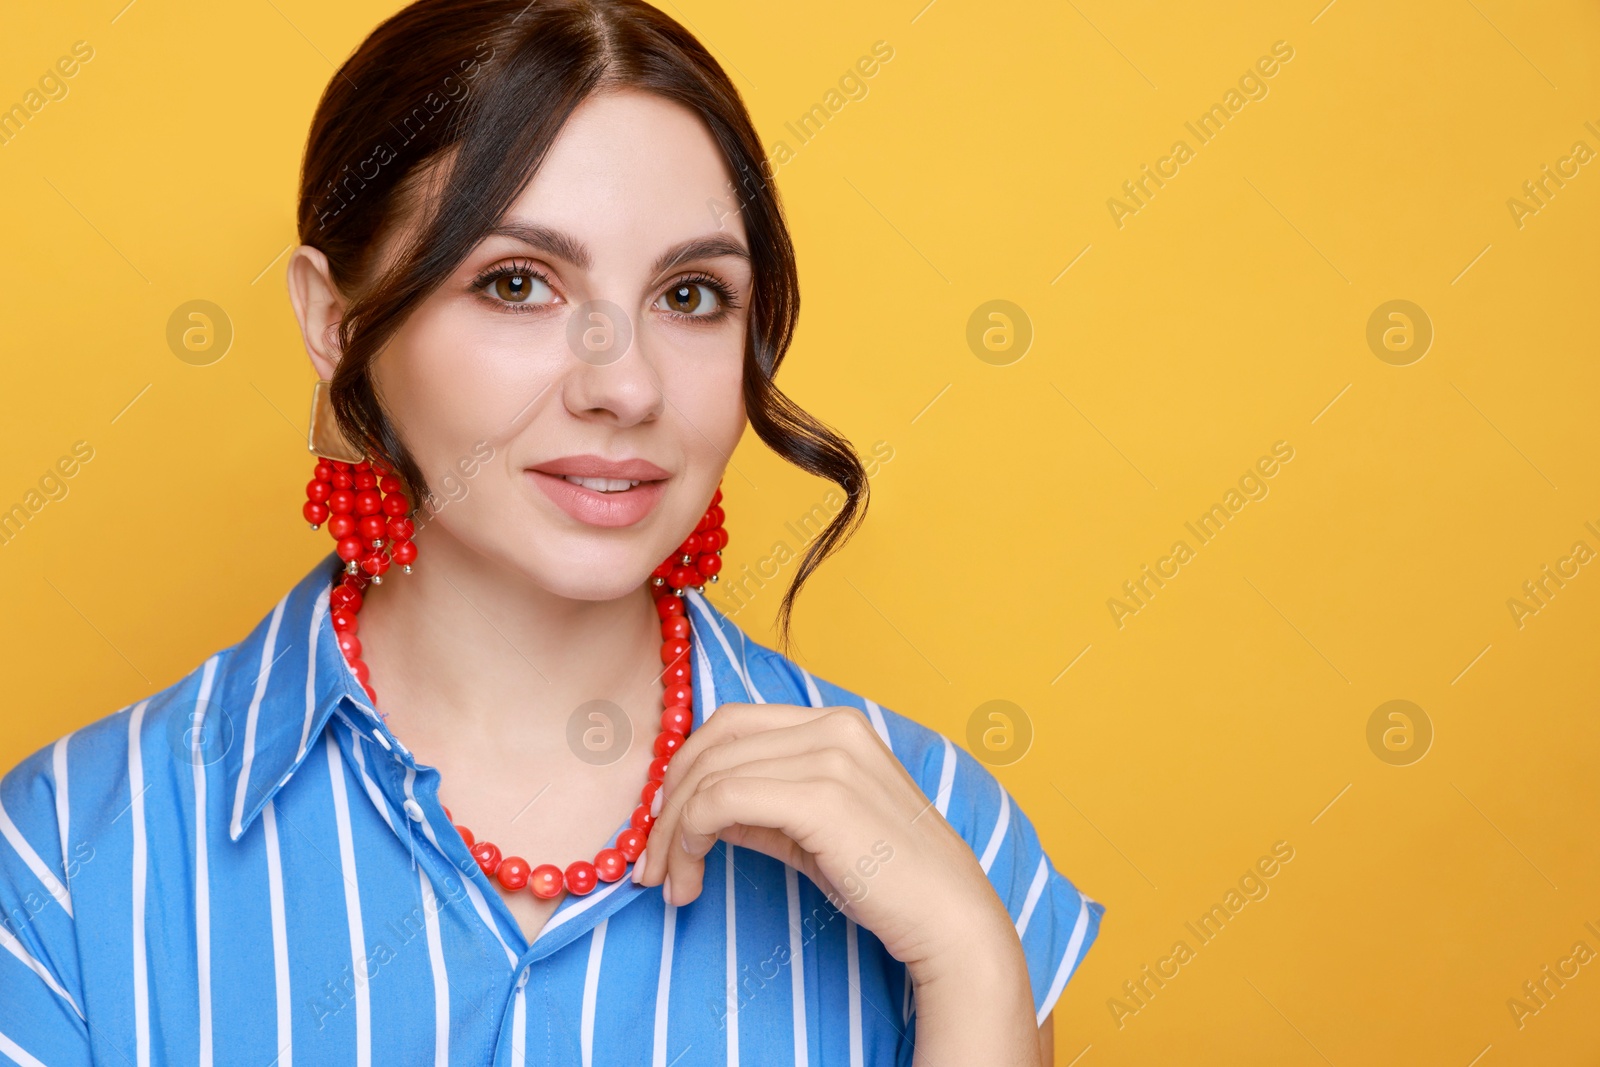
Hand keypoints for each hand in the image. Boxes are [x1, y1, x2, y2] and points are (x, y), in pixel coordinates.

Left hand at [634, 702, 1006, 974]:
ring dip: (672, 831)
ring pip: (709, 774)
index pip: (731, 722)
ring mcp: (830, 756)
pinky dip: (689, 837)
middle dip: (666, 801)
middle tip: (652, 862)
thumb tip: (696, 809)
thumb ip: (759, 808)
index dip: (684, 768)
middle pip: (712, 741)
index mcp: (835, 723)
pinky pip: (721, 802)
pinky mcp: (822, 796)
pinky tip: (691, 876)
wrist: (949, 917)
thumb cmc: (888, 880)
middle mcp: (832, 726)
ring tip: (670, 882)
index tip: (664, 825)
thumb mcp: (813, 831)